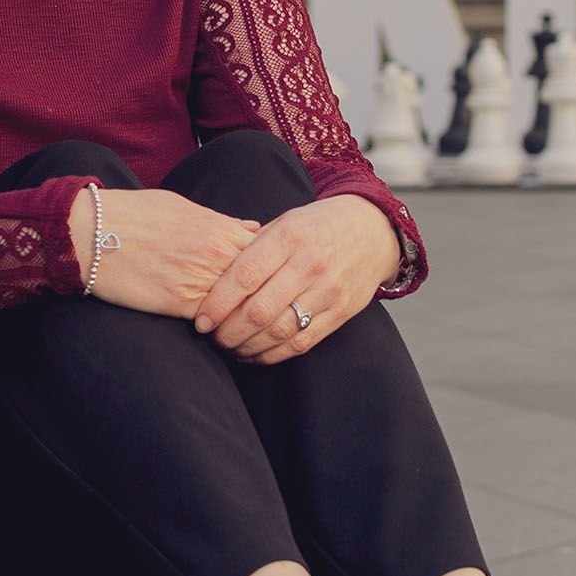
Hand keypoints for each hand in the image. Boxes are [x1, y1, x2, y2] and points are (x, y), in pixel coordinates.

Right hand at [71, 186, 261, 318]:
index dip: (273, 270)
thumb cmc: (134, 215)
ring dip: (248, 318)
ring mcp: (200, 280)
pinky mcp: (179, 304)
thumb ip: (222, 221)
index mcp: (219, 229)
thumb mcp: (183, 207)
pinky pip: (214, 321)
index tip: (276, 281)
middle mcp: (216, 255)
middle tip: (274, 311)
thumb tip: (252, 229)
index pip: (265, 255)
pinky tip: (226, 334)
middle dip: (268, 297)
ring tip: (255, 329)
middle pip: (260, 283)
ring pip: (241, 306)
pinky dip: (223, 328)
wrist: (91, 233)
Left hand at [191, 195, 399, 363]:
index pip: (245, 276)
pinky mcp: (340, 313)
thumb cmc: (318, 226)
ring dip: (247, 346)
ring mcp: (328, 291)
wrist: (374, 232)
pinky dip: (272, 354)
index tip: (201, 320)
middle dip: (228, 331)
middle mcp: (310, 264)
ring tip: (229, 347)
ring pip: (278, 332)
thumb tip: (210, 277)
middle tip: (212, 337)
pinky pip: (300, 343)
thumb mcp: (285, 221)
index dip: (218, 303)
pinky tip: (254, 352)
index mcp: (290, 236)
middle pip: (260, 310)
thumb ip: (252, 247)